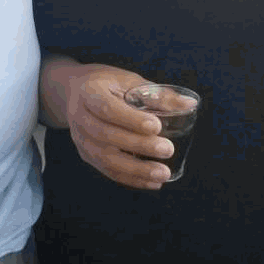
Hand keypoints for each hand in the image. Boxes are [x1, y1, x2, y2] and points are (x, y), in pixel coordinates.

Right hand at [62, 65, 175, 189]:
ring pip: (106, 158)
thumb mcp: (128, 80)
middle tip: (168, 149)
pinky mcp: (86, 155)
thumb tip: (189, 103)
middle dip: (139, 145)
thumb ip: (156, 93)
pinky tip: (152, 183)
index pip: (107, 108)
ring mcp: (81, 138)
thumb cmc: (106, 84)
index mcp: (89, 92)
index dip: (130, 119)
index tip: (157, 126)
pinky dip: (131, 179)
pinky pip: (108, 171)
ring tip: (163, 173)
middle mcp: (80, 117)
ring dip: (136, 169)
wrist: (74, 92)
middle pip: (106, 135)